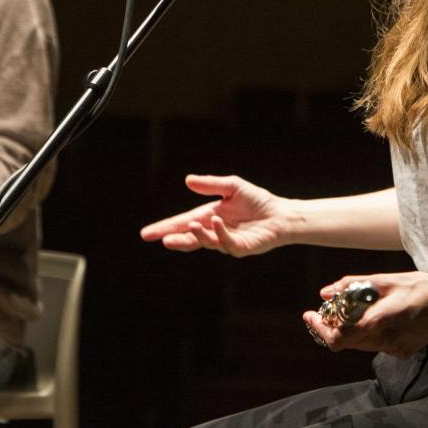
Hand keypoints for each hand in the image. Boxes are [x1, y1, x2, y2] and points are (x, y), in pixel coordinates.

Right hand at [140, 174, 290, 256]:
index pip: (182, 223)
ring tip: (191, 224)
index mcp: (208, 216)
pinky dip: (219, 233)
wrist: (280, 213)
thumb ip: (210, 184)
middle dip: (174, 238)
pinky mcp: (240, 248)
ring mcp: (226, 241)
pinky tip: (216, 221)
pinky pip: (226, 243)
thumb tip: (187, 180)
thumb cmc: (256, 200)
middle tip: (161, 240)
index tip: (147, 234)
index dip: (165, 228)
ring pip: (206, 241)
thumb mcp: (232, 186)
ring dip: (197, 234)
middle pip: (189, 237)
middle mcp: (214, 231)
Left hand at [302, 271, 427, 357]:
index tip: (310, 314)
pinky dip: (367, 330)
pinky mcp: (402, 351)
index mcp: (380, 323)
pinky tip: (375, 314)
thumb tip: (325, 293)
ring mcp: (395, 350)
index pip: (338, 339)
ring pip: (359, 344)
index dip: (320, 329)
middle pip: (346, 342)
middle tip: (324, 309)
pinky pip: (375, 343)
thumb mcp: (386, 279)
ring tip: (349, 307)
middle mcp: (386, 342)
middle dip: (331, 326)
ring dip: (348, 328)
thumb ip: (353, 286)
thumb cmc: (422, 286)